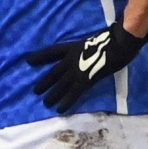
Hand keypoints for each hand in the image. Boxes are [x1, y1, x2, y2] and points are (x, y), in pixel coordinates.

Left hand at [26, 22, 147, 113]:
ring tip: (45, 102)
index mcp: (73, 47)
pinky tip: (59, 109)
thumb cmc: (111, 39)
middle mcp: (71, 59)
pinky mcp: (86, 80)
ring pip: (61, 85)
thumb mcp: (93, 40)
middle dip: (45, 82)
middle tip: (35, 91)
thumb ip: (87, 47)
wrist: (119, 43)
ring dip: (53, 95)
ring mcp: (77, 70)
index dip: (40, 56)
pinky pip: (73, 93)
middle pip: (54, 72)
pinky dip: (66, 102)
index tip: (28, 60)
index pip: (52, 51)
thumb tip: (88, 51)